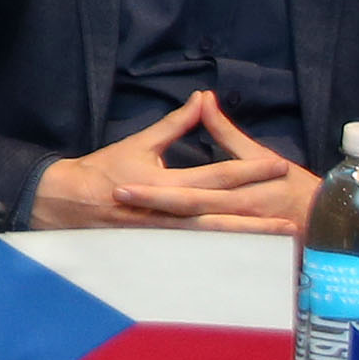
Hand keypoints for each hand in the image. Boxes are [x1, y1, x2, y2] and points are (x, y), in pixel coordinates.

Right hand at [32, 92, 309, 235]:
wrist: (66, 202)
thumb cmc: (104, 169)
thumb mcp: (140, 143)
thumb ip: (176, 124)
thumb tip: (202, 98)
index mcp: (166, 181)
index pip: (217, 174)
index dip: (250, 170)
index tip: (280, 166)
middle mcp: (168, 210)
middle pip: (222, 214)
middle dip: (258, 218)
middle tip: (292, 221)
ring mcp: (163, 234)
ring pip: (212, 240)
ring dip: (245, 242)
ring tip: (275, 245)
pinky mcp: (157, 248)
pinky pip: (193, 255)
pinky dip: (219, 257)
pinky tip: (242, 261)